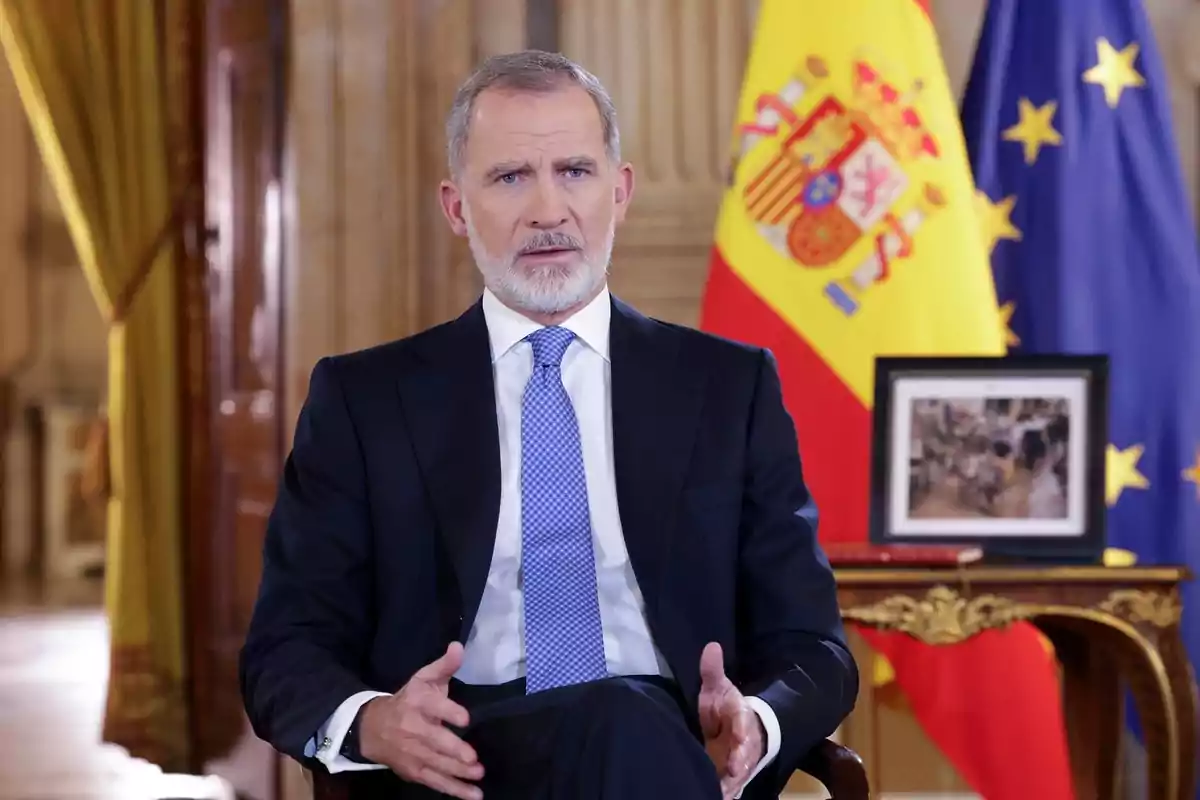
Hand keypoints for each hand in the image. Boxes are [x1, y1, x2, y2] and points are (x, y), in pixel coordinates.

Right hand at [359, 642, 483, 799]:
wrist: (371, 728)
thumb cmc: (408, 700)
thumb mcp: (423, 679)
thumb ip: (445, 666)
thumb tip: (459, 647)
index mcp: (417, 703)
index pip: (433, 707)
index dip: (448, 712)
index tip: (464, 718)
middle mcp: (413, 729)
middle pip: (434, 741)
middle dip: (453, 750)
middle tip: (472, 757)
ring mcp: (413, 753)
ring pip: (436, 764)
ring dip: (458, 772)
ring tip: (477, 775)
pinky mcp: (414, 772)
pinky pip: (435, 782)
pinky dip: (454, 790)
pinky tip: (473, 795)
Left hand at [698, 642, 765, 799]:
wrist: (738, 730)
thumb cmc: (726, 709)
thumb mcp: (718, 689)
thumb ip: (712, 671)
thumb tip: (711, 646)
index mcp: (741, 718)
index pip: (743, 723)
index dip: (741, 731)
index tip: (738, 737)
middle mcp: (744, 742)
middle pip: (745, 753)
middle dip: (741, 761)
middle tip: (734, 770)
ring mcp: (740, 761)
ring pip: (740, 773)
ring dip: (733, 782)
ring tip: (723, 791)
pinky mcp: (733, 776)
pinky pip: (732, 787)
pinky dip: (728, 793)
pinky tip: (721, 797)